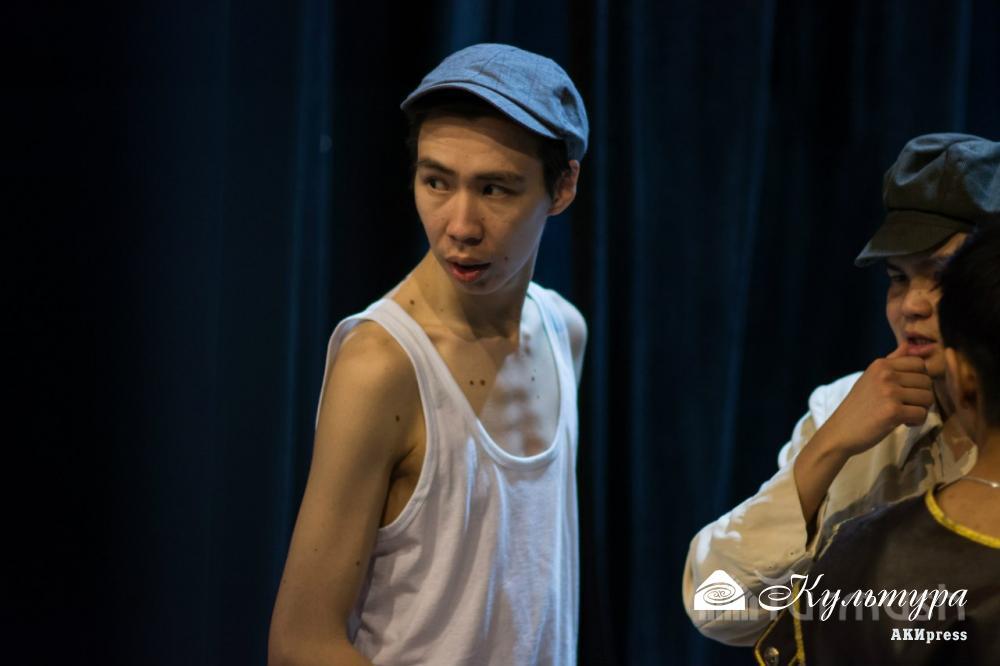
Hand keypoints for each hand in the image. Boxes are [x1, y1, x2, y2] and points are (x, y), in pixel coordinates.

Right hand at [818, 341, 933, 458]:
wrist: (840, 432)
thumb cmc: (857, 406)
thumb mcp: (871, 378)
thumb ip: (892, 361)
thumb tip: (907, 343)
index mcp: (880, 364)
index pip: (919, 364)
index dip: (919, 380)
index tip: (906, 392)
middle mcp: (885, 375)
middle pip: (927, 381)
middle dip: (921, 396)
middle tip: (906, 406)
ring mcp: (889, 392)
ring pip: (927, 398)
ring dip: (920, 409)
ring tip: (904, 414)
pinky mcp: (893, 411)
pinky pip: (922, 414)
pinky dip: (916, 422)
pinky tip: (903, 424)